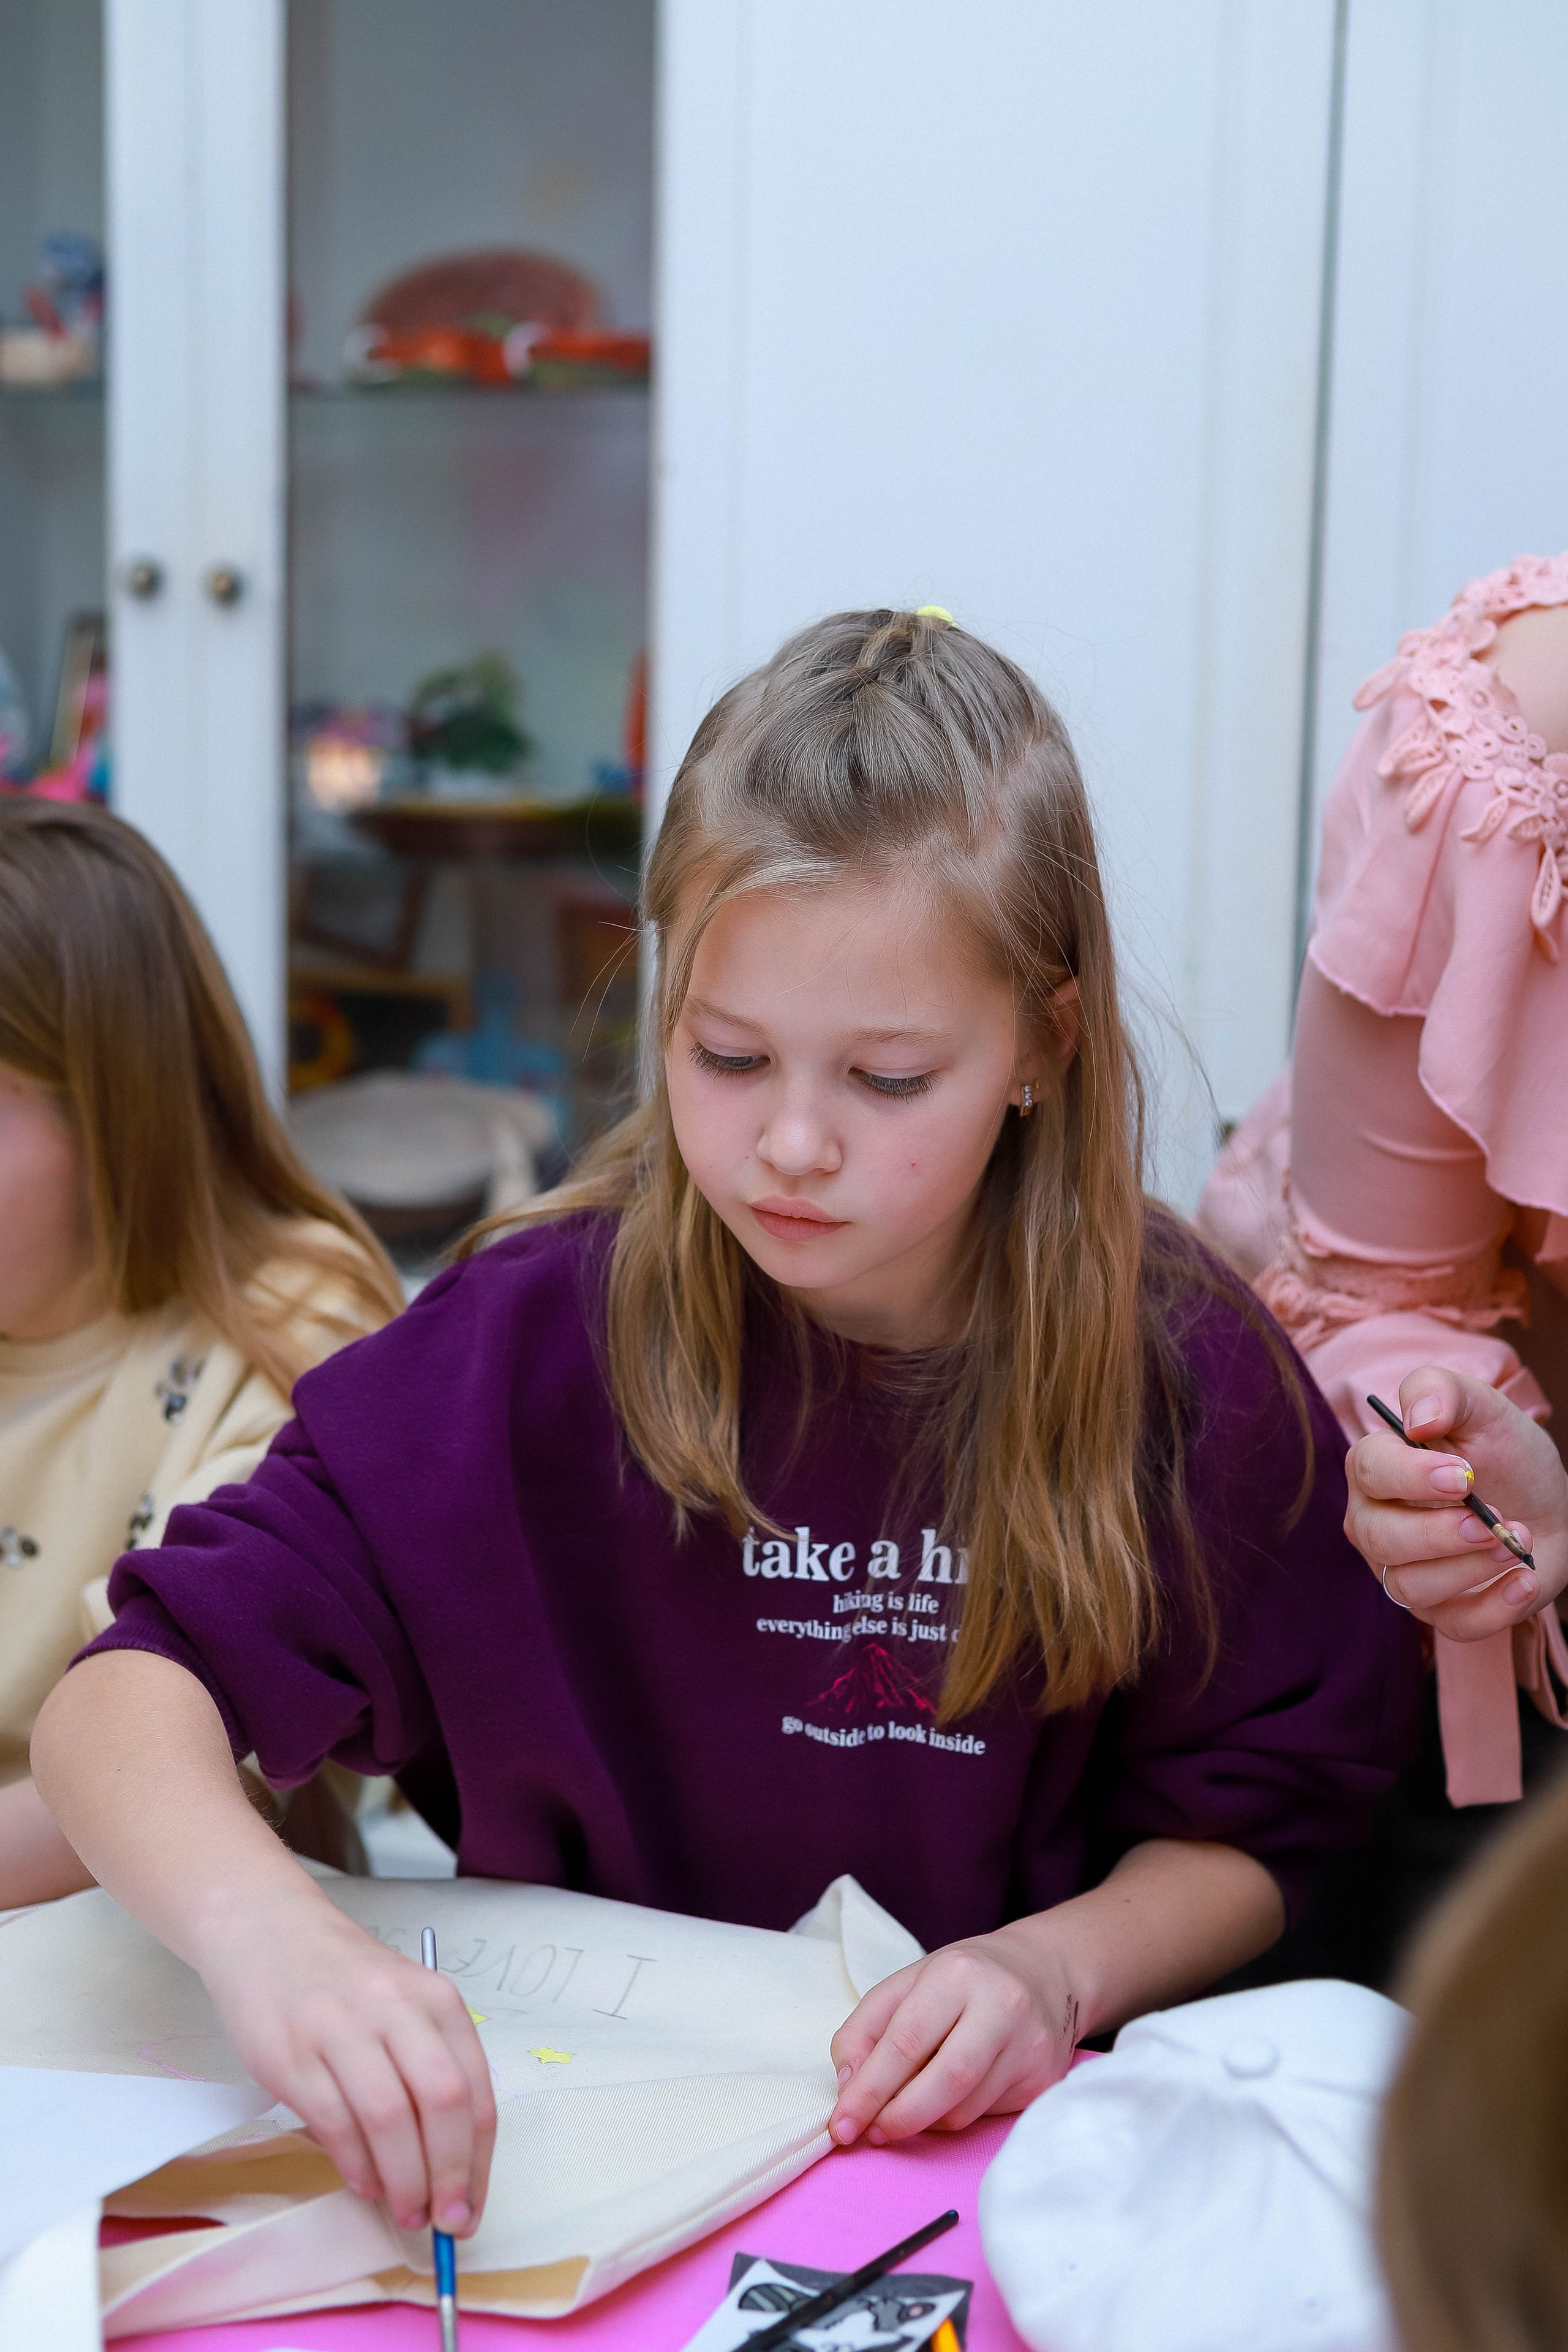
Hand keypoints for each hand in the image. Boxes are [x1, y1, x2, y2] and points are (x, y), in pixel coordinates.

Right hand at [194, 1887, 496, 2236]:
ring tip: (406, 2213)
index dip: (479, 2159)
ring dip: (402, 2179)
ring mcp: (341, 2028)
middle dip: (449, 2174)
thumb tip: (450, 2164)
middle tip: (444, 2220)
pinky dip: (355, 2164)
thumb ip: (429, 2067)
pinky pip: (334, 2121)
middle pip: (441, 2102)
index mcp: (436, 2000)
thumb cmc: (345, 1979)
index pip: (475, 2089)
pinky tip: (365, 2185)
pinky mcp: (292, 2053)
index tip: (472, 2205)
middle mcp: (395, 2008)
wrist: (268, 1931)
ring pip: (389, 2118)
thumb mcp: (404, 2003)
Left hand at [827, 1923, 1073, 2146]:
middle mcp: (1001, 2006)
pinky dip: (955, 2116)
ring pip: (964, 2110)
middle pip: (944, 2083)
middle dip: (898, 2118)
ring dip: (924, 2121)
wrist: (1042, 1972)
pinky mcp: (1044, 2079)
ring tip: (909, 2105)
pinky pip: (986, 2116)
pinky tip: (950, 2096)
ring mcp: (1029, 2045)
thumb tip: (848, 2088)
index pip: (905, 2043)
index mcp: (956, 1974)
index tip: (840, 2125)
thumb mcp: (905, 1986)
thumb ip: (864, 2031)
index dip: (868, 2091)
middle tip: (870, 2133)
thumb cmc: (962, 1982)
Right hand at [1344, 1368, 1567, 1639]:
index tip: (1464, 1474)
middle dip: (1440, 1533)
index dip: (1410, 1476)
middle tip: (1493, 1520)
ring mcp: (1403, 1571)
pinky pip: (1453, 1625)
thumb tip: (1415, 1419)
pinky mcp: (1440, 1610)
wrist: (1546, 1503)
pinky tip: (1524, 1580)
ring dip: (1472, 1568)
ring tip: (1517, 1542)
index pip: (1368, 1471)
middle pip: (1380, 1538)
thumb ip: (1441, 1391)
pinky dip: (1493, 1609)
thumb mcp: (1482, 1407)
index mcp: (1375, 1468)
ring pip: (1411, 1586)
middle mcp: (1376, 1523)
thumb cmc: (1503, 1453)